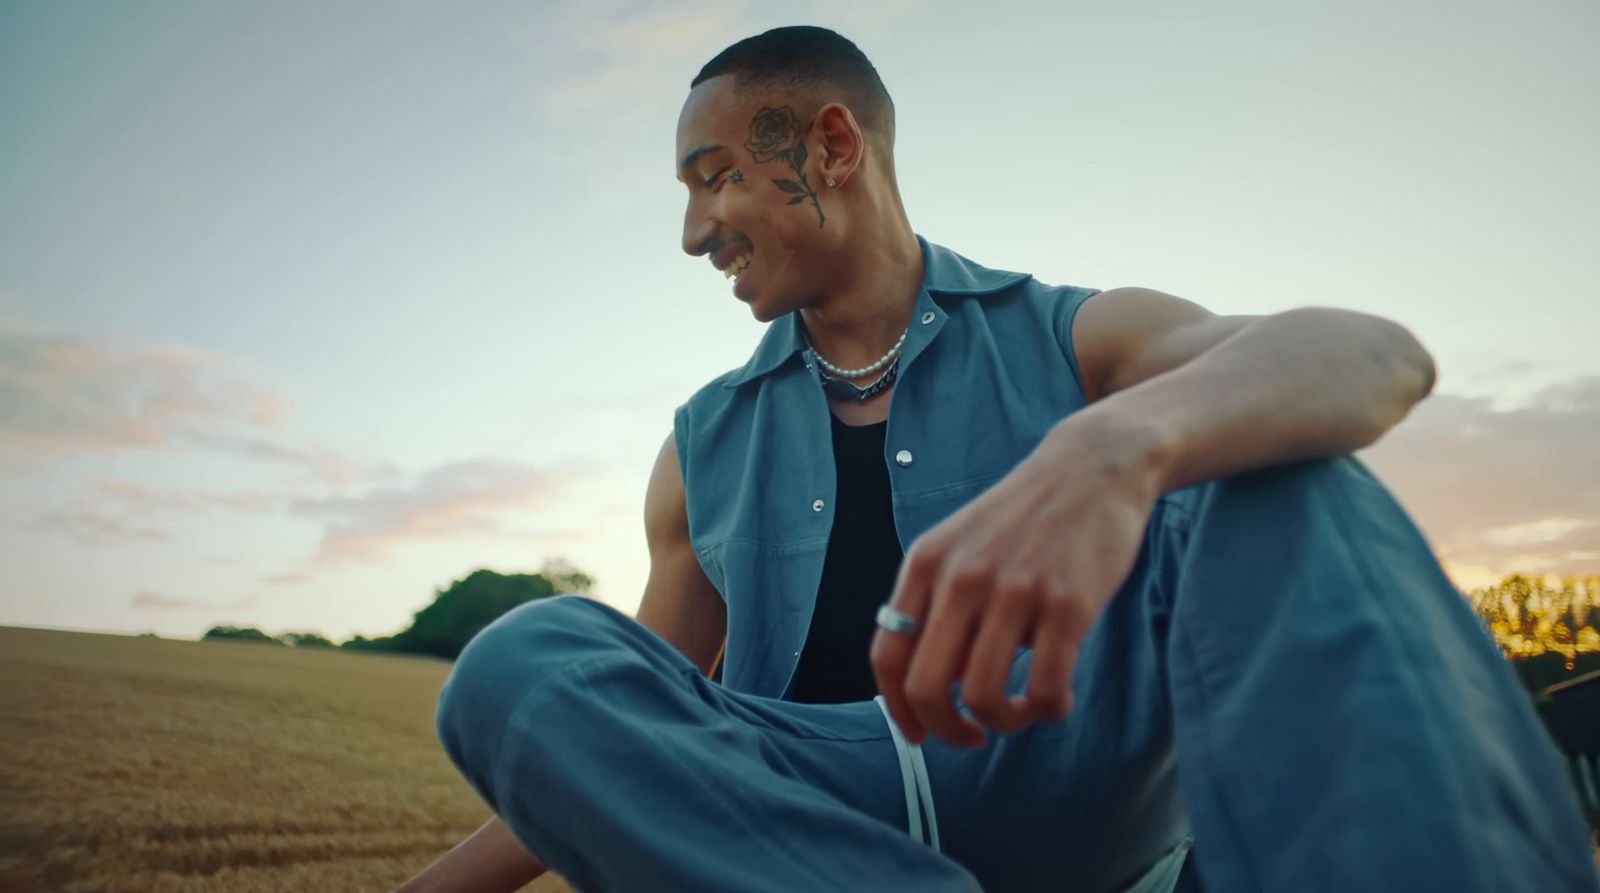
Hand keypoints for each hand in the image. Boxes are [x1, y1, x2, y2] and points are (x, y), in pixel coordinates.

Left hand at [870, 412, 1167, 745]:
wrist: (1090, 468)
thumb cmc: (1023, 518)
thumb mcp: (961, 545)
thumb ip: (938, 602)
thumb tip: (926, 684)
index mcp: (926, 564)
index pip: (887, 656)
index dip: (898, 709)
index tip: (919, 733)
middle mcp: (962, 578)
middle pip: (927, 686)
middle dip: (946, 729)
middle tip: (972, 735)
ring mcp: (1014, 591)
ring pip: (983, 696)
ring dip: (1001, 723)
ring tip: (1020, 712)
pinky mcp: (1067, 604)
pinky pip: (1045, 688)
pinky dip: (1048, 710)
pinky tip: (1056, 701)